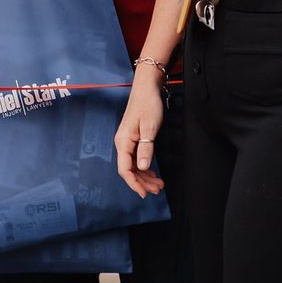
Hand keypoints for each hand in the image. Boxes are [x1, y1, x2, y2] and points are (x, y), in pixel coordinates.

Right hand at [114, 74, 165, 196]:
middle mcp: (122, 143)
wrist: (146, 88)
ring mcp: (127, 141)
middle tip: (157, 190)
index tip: (145, 194)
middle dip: (142, 183)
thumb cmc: (147, 104)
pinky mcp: (133, 139)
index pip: (125, 169)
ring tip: (159, 185)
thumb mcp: (149, 127)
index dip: (134, 184)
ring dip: (145, 177)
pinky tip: (153, 173)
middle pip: (129, 170)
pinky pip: (136, 158)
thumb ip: (146, 148)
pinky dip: (145, 168)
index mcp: (123, 141)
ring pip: (134, 166)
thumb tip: (143, 168)